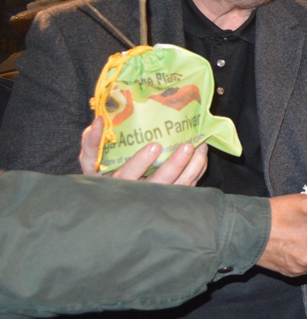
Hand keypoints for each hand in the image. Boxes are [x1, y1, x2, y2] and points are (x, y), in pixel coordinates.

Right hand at [79, 117, 207, 184]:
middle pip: (160, 184)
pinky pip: (188, 187)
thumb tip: (99, 121)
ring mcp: (158, 198)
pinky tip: (201, 155)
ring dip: (192, 167)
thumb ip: (92, 141)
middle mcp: (139, 195)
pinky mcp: (171, 196)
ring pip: (178, 187)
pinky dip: (197, 171)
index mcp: (118, 183)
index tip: (154, 146)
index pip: (129, 175)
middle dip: (175, 166)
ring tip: (200, 147)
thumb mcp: (92, 158)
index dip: (141, 162)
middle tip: (187, 146)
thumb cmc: (102, 171)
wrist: (111, 195)